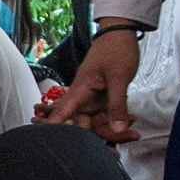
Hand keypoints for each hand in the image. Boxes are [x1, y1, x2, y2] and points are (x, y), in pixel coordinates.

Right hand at [50, 27, 142, 142]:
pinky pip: (107, 116)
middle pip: (83, 125)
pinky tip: (129, 125)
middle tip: (117, 146)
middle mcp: (83, 97)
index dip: (54, 129)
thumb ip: (117, 104)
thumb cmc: (115, 49)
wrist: (122, 34)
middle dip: (99, 136)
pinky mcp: (103, 98)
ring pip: (97, 122)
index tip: (48, 144)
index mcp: (80, 90)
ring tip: (131, 135)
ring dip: (113, 131)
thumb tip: (117, 127)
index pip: (62, 113)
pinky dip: (117, 121)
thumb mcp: (118, 78)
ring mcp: (93, 98)